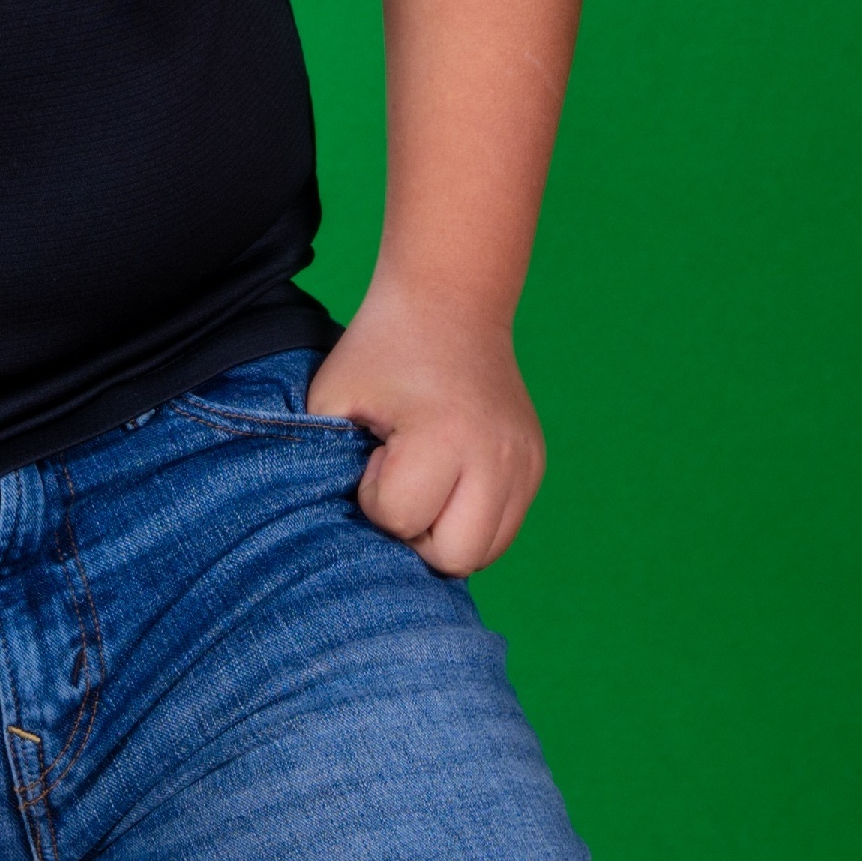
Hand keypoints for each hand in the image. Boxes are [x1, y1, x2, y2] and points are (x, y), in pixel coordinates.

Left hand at [304, 287, 547, 575]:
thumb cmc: (381, 352)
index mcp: (446, 436)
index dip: (374, 496)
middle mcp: (497, 456)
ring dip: (447, 533)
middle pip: (455, 557)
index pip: (402, 520)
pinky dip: (472, 520)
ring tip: (428, 481)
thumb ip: (325, 466)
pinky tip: (451, 480)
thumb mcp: (330, 400)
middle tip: (402, 482)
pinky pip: (503, 530)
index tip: (376, 452)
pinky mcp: (536, 465)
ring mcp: (524, 463)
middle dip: (417, 533)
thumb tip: (341, 533)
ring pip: (486, 553)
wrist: (449, 303)